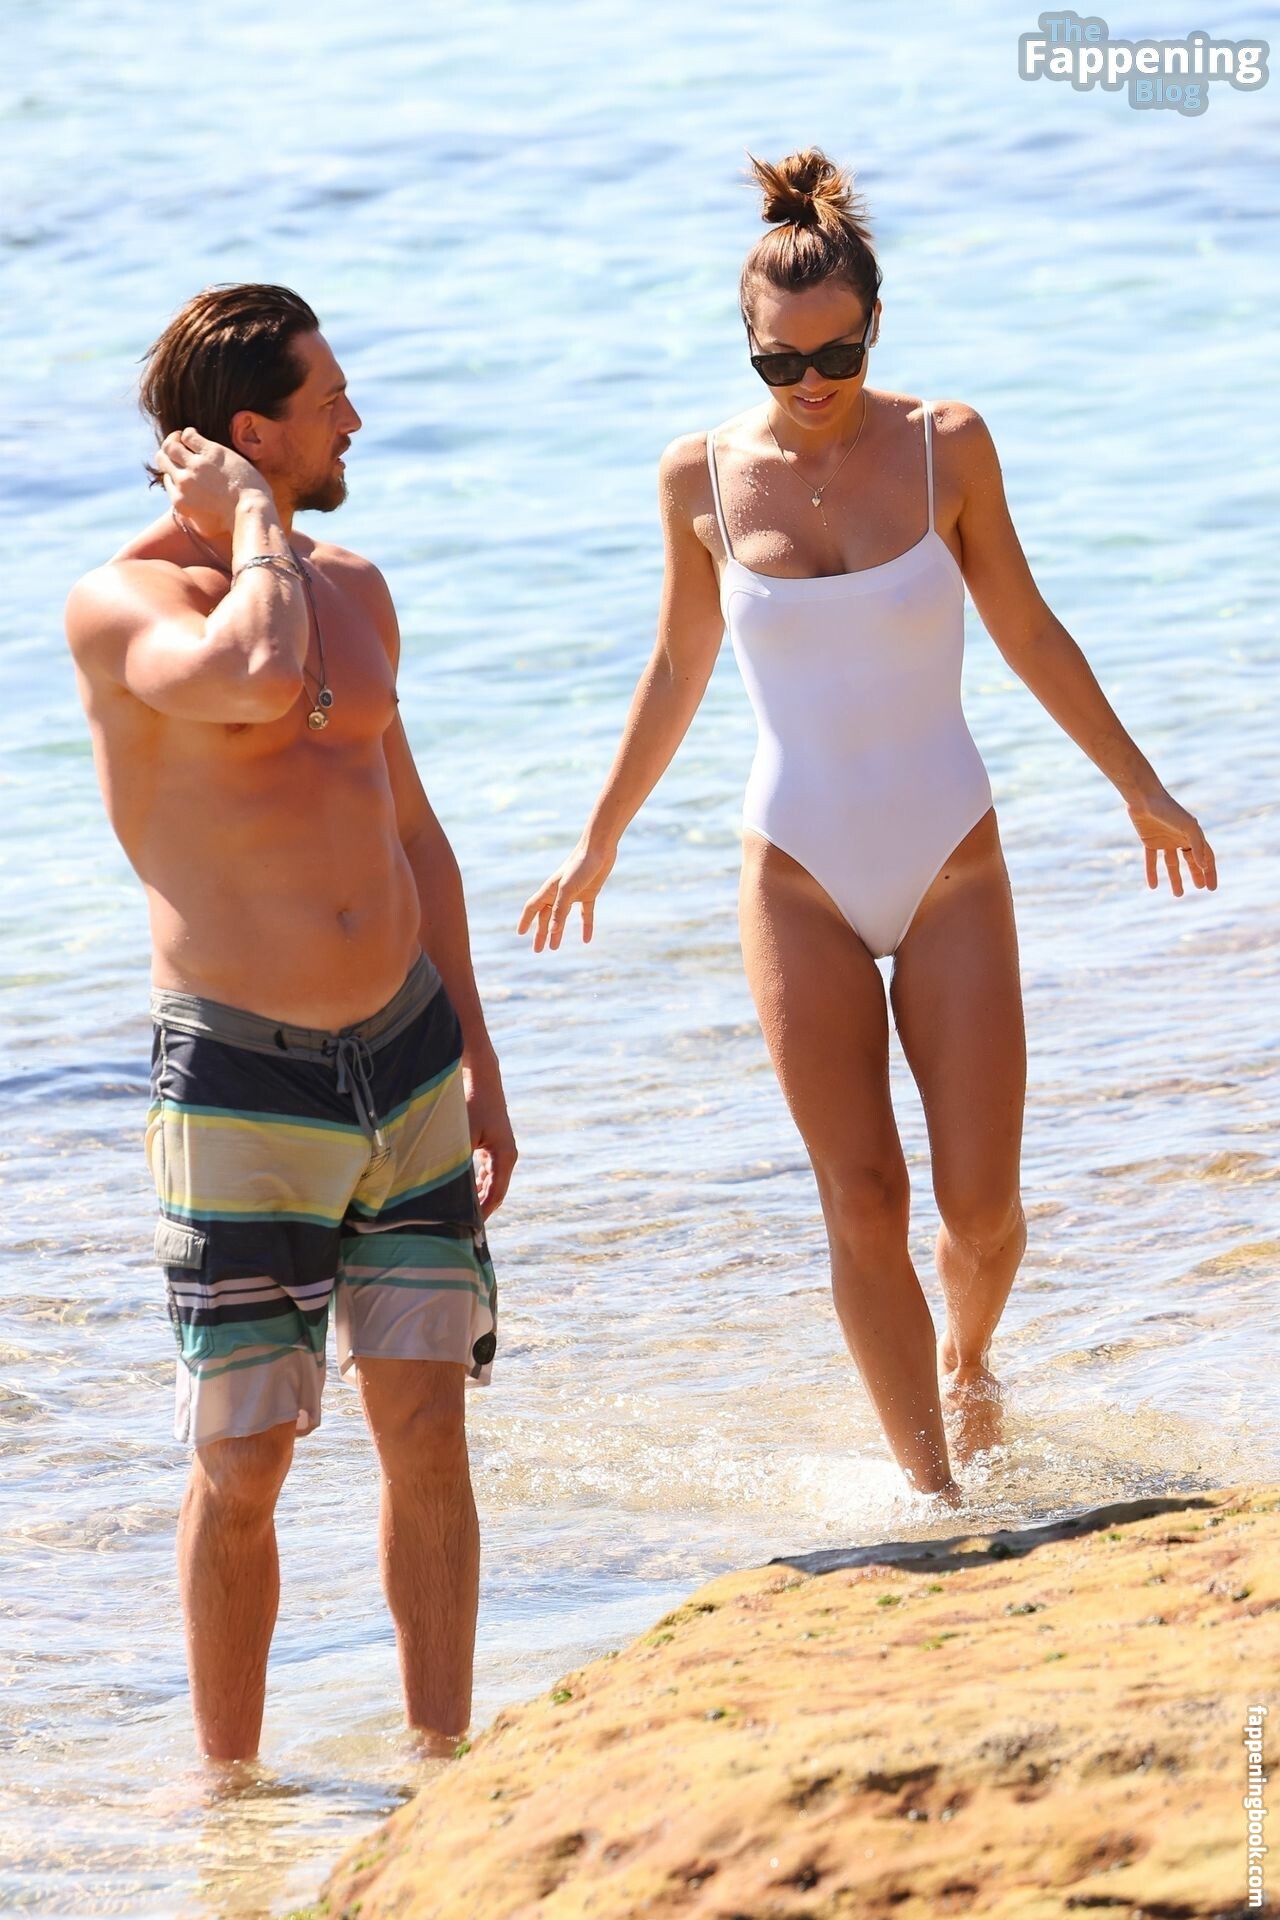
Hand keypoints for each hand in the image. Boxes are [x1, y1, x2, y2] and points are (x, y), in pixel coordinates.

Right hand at [153, 427, 272, 539]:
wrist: (250, 511)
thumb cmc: (233, 523)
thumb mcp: (204, 527)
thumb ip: (190, 517)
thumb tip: (185, 510)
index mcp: (180, 501)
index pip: (167, 479)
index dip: (173, 472)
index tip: (183, 469)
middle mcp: (183, 482)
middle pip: (162, 459)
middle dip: (167, 453)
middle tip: (177, 449)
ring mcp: (195, 466)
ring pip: (171, 445)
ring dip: (174, 439)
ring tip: (182, 438)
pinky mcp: (210, 452)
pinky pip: (189, 436)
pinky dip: (188, 433)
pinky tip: (194, 435)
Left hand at [463, 1054, 516, 1218]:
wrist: (479, 1075)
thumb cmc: (471, 1102)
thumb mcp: (461, 1133)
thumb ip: (455, 1160)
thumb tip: (442, 1186)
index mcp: (505, 1156)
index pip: (495, 1195)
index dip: (482, 1214)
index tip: (467, 1229)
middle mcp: (505, 1156)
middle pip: (493, 1192)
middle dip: (477, 1209)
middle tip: (458, 1227)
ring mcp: (499, 1151)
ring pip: (488, 1184)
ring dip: (474, 1198)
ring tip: (456, 1215)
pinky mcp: (489, 1145)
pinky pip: (483, 1173)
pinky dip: (472, 1184)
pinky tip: (457, 1193)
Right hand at [517, 838, 616, 950]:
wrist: (600, 848)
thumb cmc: (581, 865)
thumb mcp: (568, 890)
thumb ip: (560, 911)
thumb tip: (553, 931)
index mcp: (549, 890)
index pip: (532, 908)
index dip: (525, 920)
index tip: (520, 933)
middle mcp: (559, 893)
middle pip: (546, 917)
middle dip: (541, 933)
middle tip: (538, 950)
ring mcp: (574, 894)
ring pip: (562, 917)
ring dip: (558, 932)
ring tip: (555, 947)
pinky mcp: (589, 894)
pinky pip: (585, 914)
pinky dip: (586, 926)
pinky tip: (587, 939)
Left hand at [1125, 784, 1217, 895]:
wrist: (1144, 798)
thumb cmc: (1169, 809)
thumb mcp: (1188, 827)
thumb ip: (1197, 845)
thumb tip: (1204, 866)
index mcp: (1193, 835)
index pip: (1206, 857)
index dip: (1210, 872)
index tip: (1211, 888)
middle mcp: (1180, 838)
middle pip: (1191, 860)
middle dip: (1197, 874)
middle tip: (1200, 888)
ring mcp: (1165, 840)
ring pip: (1172, 863)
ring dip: (1175, 878)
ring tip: (1179, 894)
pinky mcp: (1149, 841)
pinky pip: (1152, 860)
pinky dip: (1152, 873)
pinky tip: (1153, 886)